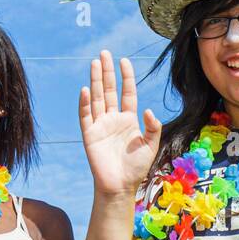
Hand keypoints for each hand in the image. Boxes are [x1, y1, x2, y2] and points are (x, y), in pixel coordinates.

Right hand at [79, 51, 161, 197]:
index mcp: (129, 119)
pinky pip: (86, 115)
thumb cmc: (136, 168)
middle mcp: (113, 119)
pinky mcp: (89, 134)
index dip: (126, 77)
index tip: (124, 60)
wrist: (120, 186)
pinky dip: (85, 102)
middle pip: (109, 90)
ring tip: (94, 62)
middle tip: (104, 53)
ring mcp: (100, 125)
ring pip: (97, 98)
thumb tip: (149, 110)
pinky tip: (86, 89)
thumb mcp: (151, 145)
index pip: (127, 93)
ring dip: (96, 80)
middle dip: (107, 71)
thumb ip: (153, 127)